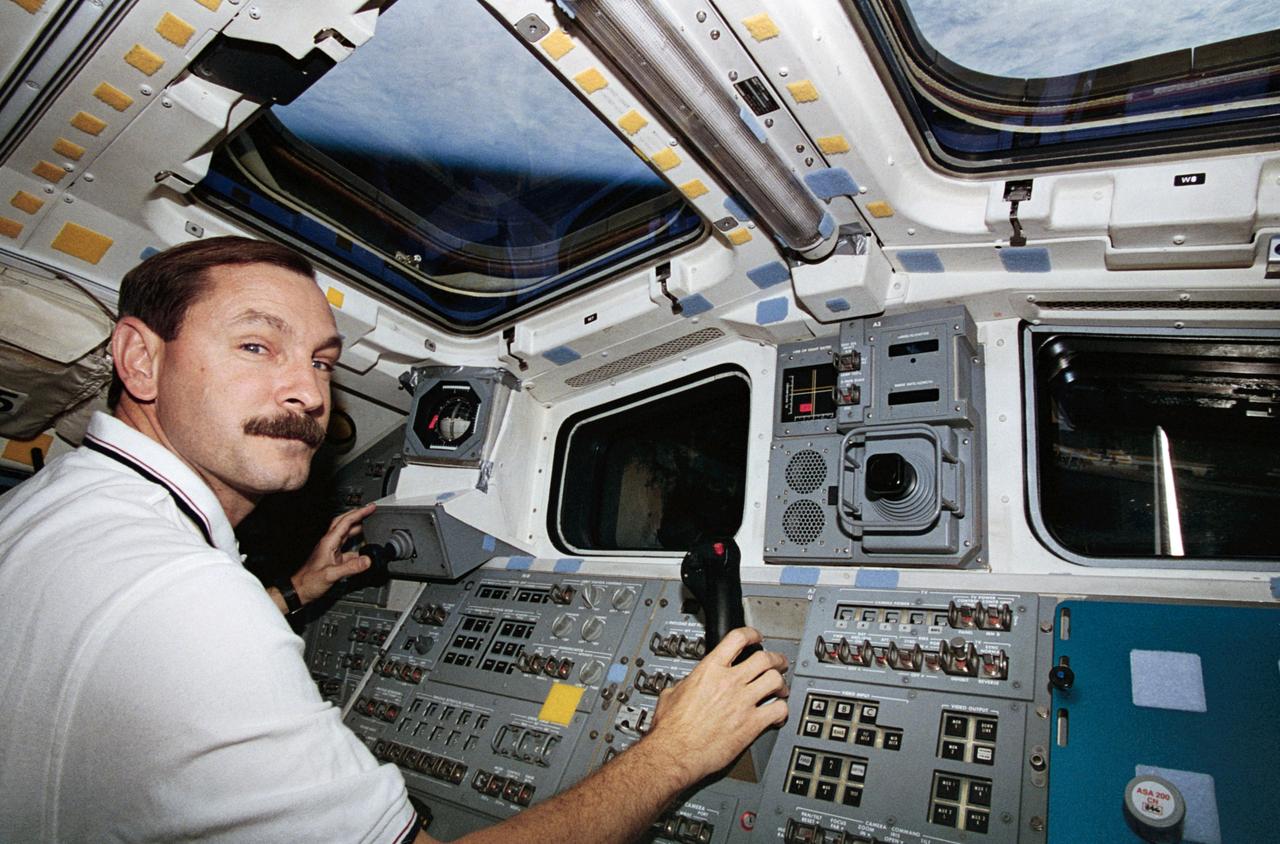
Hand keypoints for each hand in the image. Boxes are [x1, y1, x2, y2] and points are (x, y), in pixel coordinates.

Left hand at [292, 503, 376, 604]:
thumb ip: (350, 567)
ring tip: (368, 523)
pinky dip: (356, 545)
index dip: (359, 513)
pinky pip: (347, 547)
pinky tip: (363, 549)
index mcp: (328, 542)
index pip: (346, 521)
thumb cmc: (309, 582)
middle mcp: (330, 543)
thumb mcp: (331, 575)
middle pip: (344, 522)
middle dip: (357, 514)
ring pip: (346, 533)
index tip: (370, 507)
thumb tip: (367, 560)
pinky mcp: (333, 558)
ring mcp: (331, 550)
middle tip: (369, 510)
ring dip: (357, 527)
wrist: (299, 590)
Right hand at [647, 627, 788, 784]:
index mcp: (710, 670)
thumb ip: (687, 683)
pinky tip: (778, 714)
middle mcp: (729, 682)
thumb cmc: (671, 728)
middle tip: (778, 663)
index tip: (756, 638)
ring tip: (781, 688)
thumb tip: (688, 684)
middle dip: (775, 659)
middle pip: (764, 658)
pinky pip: (778, 710)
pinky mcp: (751, 724)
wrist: (675, 752)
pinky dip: (782, 711)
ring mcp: (742, 702)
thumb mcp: (672, 694)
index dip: (752, 634)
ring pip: (775, 681)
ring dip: (782, 683)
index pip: (737, 639)